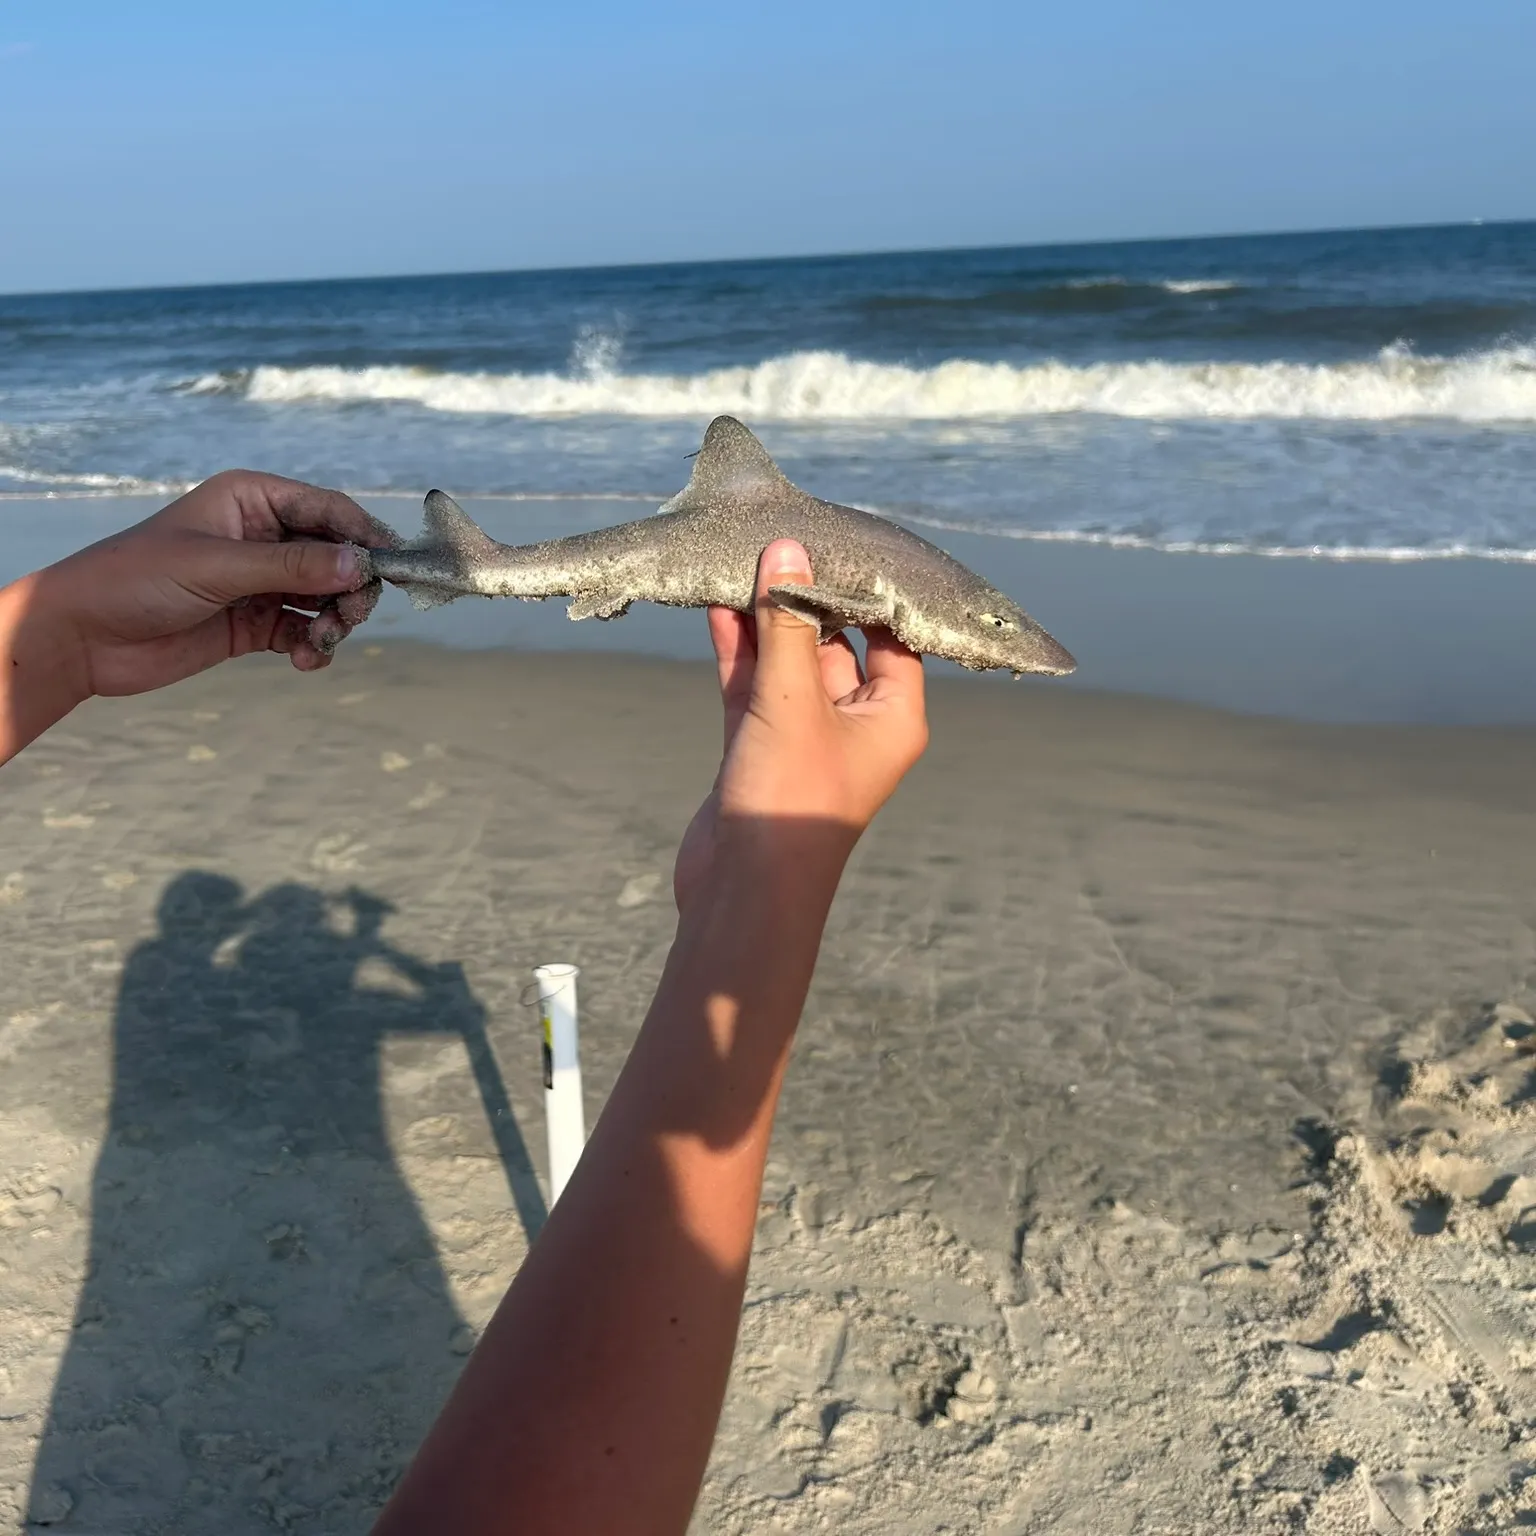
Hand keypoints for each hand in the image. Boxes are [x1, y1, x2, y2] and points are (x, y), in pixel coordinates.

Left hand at [31, 470, 394, 700]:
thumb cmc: (138, 579)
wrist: (84, 637)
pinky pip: (306, 631)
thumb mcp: (219, 567)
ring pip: (327, 597)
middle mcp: (263, 536)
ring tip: (323, 642)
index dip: (366, 536)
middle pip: (338, 557)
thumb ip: (292, 567)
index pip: (328, 510)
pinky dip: (315, 646)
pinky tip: (306, 660)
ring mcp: (261, 581)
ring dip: (336, 622)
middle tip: (350, 616)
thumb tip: (362, 564)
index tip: (396, 568)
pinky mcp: (255, 623)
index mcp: (253, 500)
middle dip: (352, 588)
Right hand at [674, 539, 927, 909]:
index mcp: (894, 717)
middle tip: (784, 540)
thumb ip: (788, 625)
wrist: (742, 890)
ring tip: (743, 562)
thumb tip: (787, 553)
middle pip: (838, 642)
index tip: (844, 540)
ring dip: (767, 620)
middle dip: (809, 596)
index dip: (871, 590)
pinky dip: (740, 650)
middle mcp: (856, 723)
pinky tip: (719, 607)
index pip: (895, 636)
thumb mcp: (792, 701)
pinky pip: (754, 684)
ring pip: (789, 661)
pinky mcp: (760, 745)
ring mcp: (806, 734)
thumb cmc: (790, 798)